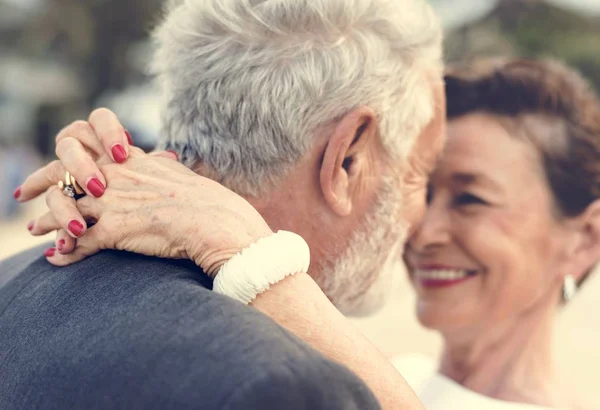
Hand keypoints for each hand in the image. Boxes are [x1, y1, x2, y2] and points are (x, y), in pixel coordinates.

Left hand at [18, 109, 272, 275]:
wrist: (216, 221)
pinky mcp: (112, 231)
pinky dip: (64, 253)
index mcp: (131, 162)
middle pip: (62, 171)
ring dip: (47, 222)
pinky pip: (76, 242)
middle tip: (24, 192)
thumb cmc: (207, 201)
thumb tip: (160, 159)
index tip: (58, 166)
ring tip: (36, 232)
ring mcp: (111, 203)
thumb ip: (161, 165)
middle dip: (40, 181)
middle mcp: (115, 177)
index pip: (86, 144)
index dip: (66, 153)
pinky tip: (56, 260)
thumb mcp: (180, 174)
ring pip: (63, 208)